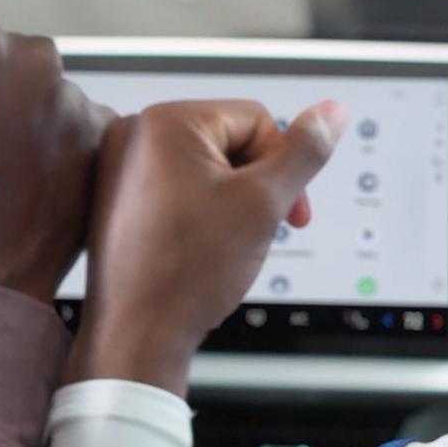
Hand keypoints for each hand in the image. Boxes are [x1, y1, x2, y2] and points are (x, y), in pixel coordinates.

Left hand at [67, 100, 347, 394]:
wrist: (138, 334)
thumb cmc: (189, 271)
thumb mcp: (264, 202)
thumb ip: (304, 151)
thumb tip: (331, 112)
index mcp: (165, 121)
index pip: (256, 120)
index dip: (281, 167)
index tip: (287, 213)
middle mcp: (133, 134)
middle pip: (228, 142)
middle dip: (254, 187)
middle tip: (254, 231)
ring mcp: (119, 167)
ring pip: (205, 169)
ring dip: (230, 202)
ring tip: (222, 244)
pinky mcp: (116, 198)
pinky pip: (176, 189)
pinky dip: (198, 214)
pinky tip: (199, 248)